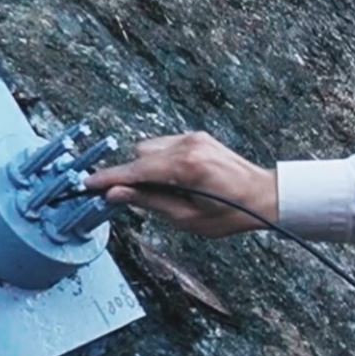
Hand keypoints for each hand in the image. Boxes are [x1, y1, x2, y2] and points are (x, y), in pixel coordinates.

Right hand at [84, 131, 277, 236]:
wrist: (265, 196)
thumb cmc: (232, 213)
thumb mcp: (187, 219)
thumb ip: (149, 203)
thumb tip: (116, 194)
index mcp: (186, 167)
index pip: (136, 171)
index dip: (110, 179)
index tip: (88, 184)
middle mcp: (189, 145)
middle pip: (140, 155)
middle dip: (135, 176)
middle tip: (143, 198)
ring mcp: (194, 138)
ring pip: (150, 148)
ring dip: (149, 167)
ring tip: (170, 191)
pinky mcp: (199, 137)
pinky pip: (165, 145)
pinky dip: (163, 160)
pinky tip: (179, 178)